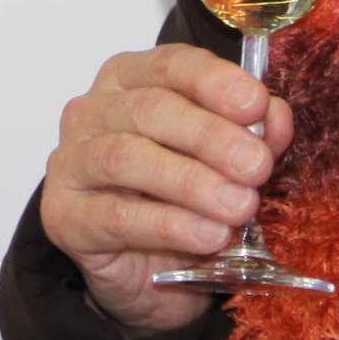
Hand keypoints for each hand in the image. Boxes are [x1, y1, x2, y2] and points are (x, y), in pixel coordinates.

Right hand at [41, 45, 294, 335]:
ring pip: (128, 157)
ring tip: (239, 206)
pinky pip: (117, 215)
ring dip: (191, 182)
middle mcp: (94, 111)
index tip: (256, 104)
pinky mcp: (64, 215)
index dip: (214, 81)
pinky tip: (208, 234)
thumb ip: (250, 134)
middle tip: (256, 165)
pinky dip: (169, 224)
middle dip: (210, 135)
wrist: (149, 275)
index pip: (171, 64)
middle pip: (150, 109)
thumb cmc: (182, 202)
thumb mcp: (226, 163)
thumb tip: (274, 118)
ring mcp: (72, 161)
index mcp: (131, 79)